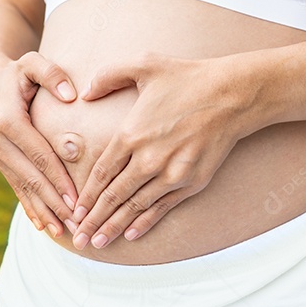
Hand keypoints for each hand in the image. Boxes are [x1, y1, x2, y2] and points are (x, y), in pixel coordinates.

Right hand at [0, 51, 80, 236]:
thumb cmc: (19, 71)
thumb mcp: (33, 63)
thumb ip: (52, 74)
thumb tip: (71, 95)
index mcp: (7, 120)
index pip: (39, 155)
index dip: (58, 178)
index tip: (77, 199)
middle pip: (31, 177)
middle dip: (54, 203)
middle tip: (77, 224)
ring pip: (23, 187)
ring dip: (44, 211)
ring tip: (65, 233)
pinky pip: (16, 186)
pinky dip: (30, 207)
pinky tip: (44, 226)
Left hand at [68, 50, 265, 249]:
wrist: (232, 95)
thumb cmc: (186, 77)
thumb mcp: (143, 64)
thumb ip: (108, 76)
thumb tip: (85, 93)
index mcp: (132, 134)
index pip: (101, 174)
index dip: (85, 196)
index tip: (73, 211)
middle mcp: (149, 159)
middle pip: (114, 197)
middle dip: (93, 220)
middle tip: (77, 238)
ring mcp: (172, 173)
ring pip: (135, 207)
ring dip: (114, 227)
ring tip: (97, 243)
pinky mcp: (192, 182)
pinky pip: (162, 207)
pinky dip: (145, 222)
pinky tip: (131, 234)